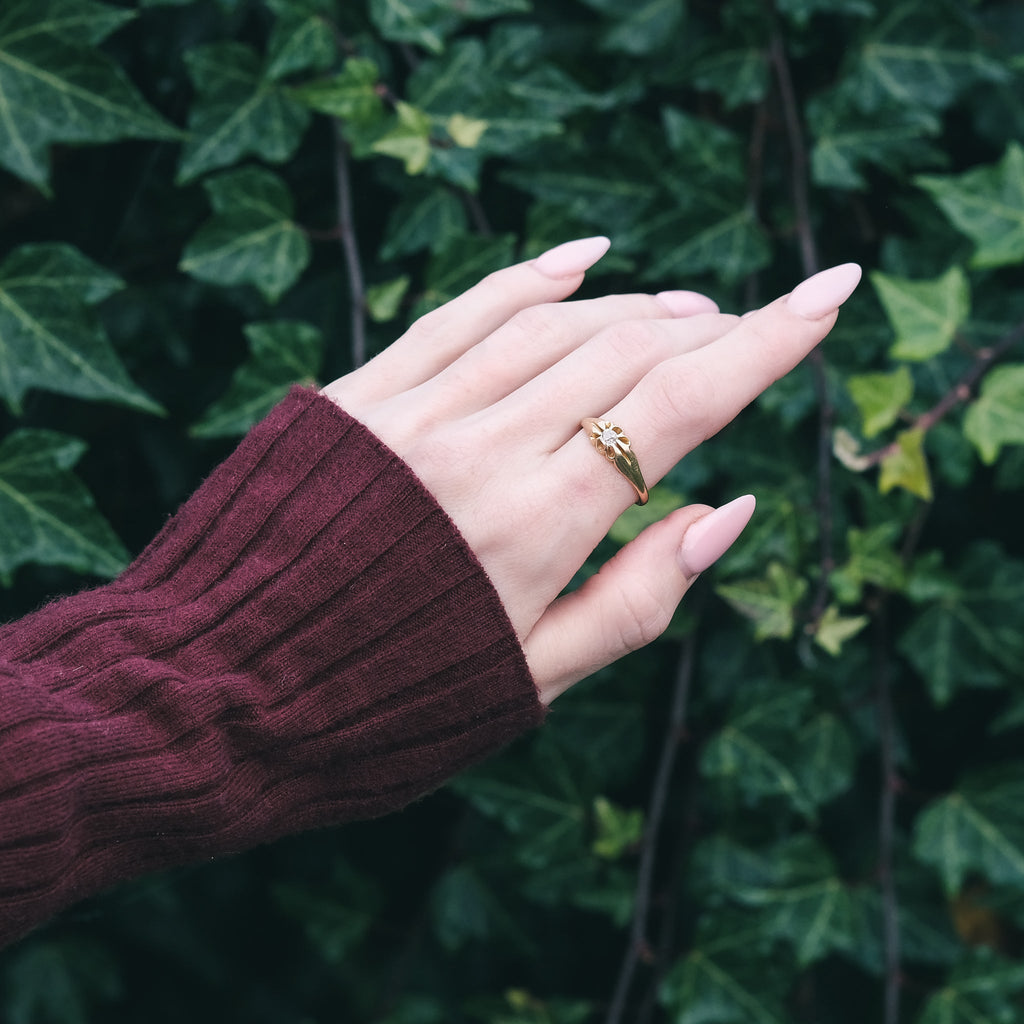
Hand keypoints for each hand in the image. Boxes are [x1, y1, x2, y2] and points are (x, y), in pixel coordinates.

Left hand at [323, 238, 860, 703]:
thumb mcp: (534, 677)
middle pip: (623, 350)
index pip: (679, 406)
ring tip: (685, 309)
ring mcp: (415, 413)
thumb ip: (638, 597)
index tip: (831, 292)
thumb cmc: (391, 697)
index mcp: (537, 527)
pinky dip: (528, 279)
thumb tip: (730, 511)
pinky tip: (582, 258)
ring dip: (632, 307)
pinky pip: (461, 314)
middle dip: (707, 328)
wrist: (227, 688)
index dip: (768, 343)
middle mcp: (482, 450)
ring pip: (551, 324)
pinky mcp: (362, 396)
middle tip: (753, 324)